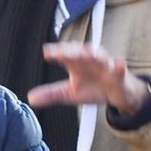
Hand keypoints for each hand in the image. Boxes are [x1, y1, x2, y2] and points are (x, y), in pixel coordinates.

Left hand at [28, 43, 150, 113]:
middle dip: (72, 51)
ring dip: (94, 55)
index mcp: (76, 63)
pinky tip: (119, 63)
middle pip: (80, 53)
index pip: (65, 56)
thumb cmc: (92, 88)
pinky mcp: (120, 76)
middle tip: (62, 53)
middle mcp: (90, 61)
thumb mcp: (69, 93)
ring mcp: (106, 67)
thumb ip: (51, 94)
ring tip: (87, 54)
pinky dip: (119, 67)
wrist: (118, 94)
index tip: (47, 53)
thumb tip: (30, 99)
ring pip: (100, 57)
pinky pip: (120, 70)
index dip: (57, 53)